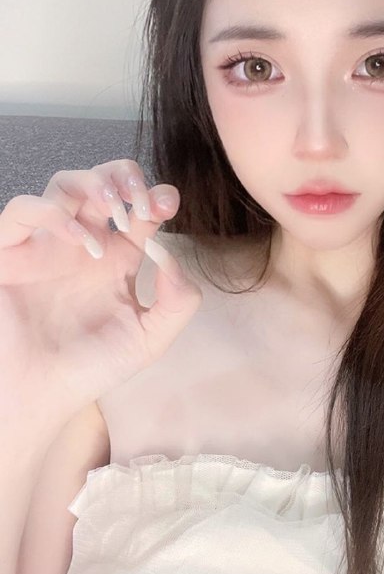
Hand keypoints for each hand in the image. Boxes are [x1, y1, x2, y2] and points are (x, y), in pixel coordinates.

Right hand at [0, 159, 202, 424]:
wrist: (40, 396)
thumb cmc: (91, 367)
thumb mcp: (149, 339)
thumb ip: (177, 301)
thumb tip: (173, 255)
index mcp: (118, 257)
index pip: (140, 209)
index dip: (157, 196)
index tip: (167, 204)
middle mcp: (84, 243)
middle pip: (103, 182)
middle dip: (126, 177)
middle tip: (142, 201)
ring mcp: (47, 244)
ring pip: (63, 184)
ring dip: (92, 183)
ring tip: (114, 211)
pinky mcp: (10, 252)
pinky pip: (21, 211)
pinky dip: (52, 214)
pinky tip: (82, 241)